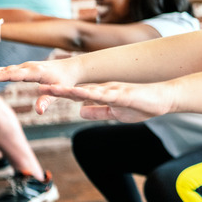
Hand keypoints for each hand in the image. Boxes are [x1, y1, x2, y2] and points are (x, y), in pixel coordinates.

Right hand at [0, 59, 78, 114]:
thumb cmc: (66, 81)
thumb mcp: (60, 91)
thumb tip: (39, 112)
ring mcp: (26, 67)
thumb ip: (47, 100)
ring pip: (4, 69)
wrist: (71, 68)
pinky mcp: (24, 68)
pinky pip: (7, 70)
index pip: (14, 75)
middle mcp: (28, 67)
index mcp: (36, 72)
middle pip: (5, 71)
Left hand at [37, 81, 174, 121]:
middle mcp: (105, 90)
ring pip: (88, 91)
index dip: (61, 93)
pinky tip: (81, 94)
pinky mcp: (123, 95)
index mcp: (102, 95)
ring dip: (70, 91)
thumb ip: (98, 111)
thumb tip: (80, 111)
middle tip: (39, 88)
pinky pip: (105, 95)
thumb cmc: (141, 106)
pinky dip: (92, 95)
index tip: (43, 92)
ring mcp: (114, 92)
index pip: (77, 94)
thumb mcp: (115, 113)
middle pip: (78, 90)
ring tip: (53, 90)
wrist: (162, 100)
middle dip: (59, 90)